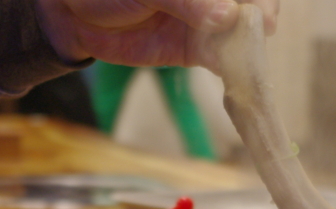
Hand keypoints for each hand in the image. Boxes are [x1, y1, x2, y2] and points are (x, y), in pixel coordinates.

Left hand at [35, 0, 278, 68]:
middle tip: (262, 27)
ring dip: (251, 46)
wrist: (73, 14)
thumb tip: (227, 17)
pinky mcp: (195, 51)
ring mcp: (206, 22)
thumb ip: (187, 1)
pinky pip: (223, 60)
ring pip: (241, 33)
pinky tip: (240, 74)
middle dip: (260, 15)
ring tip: (252, 54)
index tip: (262, 8)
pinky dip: (234, 69)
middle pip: (249, 5)